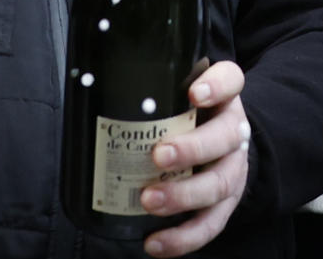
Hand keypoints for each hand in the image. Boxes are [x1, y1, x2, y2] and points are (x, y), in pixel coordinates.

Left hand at [141, 61, 250, 255]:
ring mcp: (232, 169)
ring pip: (219, 183)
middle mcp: (234, 131)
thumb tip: (88, 89)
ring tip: (149, 199)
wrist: (219, 147)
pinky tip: (155, 243)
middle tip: (158, 155)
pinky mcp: (225, 204)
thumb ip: (150, 92)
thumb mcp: (177, 96)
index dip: (217, 86)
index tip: (194, 94)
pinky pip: (209, 224)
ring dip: (183, 195)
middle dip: (192, 149)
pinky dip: (182, 237)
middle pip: (225, 137)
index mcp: (223, 98)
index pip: (230, 80)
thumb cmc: (185, 118)